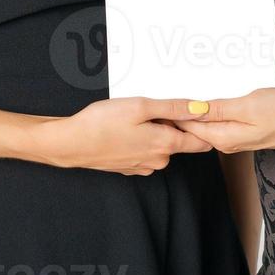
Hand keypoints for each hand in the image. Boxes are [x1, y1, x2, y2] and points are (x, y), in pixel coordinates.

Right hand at [37, 97, 214, 174]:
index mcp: (166, 145)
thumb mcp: (141, 106)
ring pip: (160, 146)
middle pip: (179, 141)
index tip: (193, 110)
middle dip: (172, 124)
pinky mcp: (129, 168)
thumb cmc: (103, 122)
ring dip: (154, 131)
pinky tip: (124, 129)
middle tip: (151, 107)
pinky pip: (144, 152)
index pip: (201, 142)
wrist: (71, 143)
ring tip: (134, 116)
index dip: (201, 125)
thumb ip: (173, 108)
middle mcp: (159, 160)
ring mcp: (143, 166)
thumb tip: (202, 109)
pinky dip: (139, 140)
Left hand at [173, 87, 274, 152]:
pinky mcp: (240, 129)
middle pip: (192, 125)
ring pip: (204, 121)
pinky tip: (209, 93)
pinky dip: (210, 107)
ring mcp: (232, 136)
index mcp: (222, 137)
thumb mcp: (248, 106)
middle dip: (180, 107)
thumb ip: (218, 109)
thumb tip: (190, 110)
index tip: (162, 91)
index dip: (172, 110)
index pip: (185, 126)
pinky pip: (217, 118)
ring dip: (195, 106)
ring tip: (185, 84)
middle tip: (168, 83)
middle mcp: (224, 140)